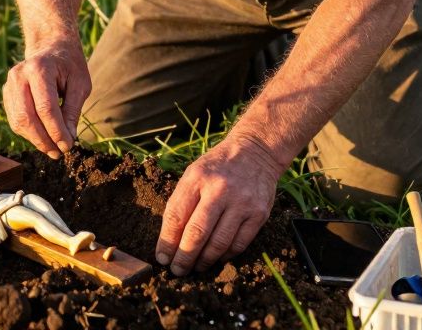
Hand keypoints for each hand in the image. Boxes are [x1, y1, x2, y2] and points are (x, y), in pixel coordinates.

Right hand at [2, 40, 90, 157]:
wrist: (51, 47)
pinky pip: (15, 120)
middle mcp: (19, 75)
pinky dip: (29, 133)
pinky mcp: (7, 94)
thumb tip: (67, 139)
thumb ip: (73, 111)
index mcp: (39, 69)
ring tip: (53, 148)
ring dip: (36, 140)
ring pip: (18, 121)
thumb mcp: (80, 84)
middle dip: (44, 139)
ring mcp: (9, 84)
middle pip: (27, 117)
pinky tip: (44, 136)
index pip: (45, 107)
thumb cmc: (69, 65)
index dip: (56, 131)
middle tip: (59, 152)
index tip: (68, 146)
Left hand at [155, 131, 282, 275]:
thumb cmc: (218, 166)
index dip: (167, 242)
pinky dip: (225, 256)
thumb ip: (182, 201)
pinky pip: (239, 244)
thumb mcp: (194, 173)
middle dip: (184, 257)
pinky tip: (216, 258)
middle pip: (197, 233)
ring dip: (204, 260)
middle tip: (177, 270)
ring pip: (218, 243)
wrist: (256, 152)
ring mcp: (242, 202)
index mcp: (197, 178)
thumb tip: (169, 239)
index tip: (162, 257)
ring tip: (195, 267)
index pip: (176, 216)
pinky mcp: (259, 214)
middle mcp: (220, 190)